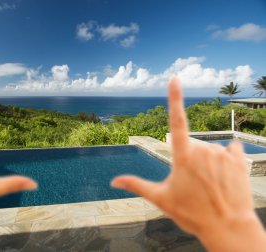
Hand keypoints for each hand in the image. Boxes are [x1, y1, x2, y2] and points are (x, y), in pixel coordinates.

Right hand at [112, 78, 265, 251]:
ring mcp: (222, 153)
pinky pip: (230, 148)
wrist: (228, 228)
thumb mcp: (161, 199)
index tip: (175, 78)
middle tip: (193, 184)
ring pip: (209, 149)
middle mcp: (203, 149)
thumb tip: (113, 181)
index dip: (174, 98)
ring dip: (207, 162)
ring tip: (209, 185)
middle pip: (190, 145)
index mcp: (183, 156)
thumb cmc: (192, 214)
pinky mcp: (238, 159)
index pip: (176, 120)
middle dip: (189, 159)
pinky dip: (227, 157)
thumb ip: (136, 185)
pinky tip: (225, 173)